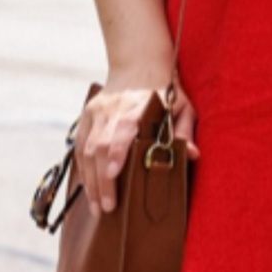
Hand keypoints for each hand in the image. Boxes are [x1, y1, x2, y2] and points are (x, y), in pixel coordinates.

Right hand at [73, 80, 199, 216]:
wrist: (138, 64)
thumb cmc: (165, 91)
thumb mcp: (182, 106)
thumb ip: (184, 130)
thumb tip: (192, 154)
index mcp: (137, 107)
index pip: (122, 132)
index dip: (117, 154)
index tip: (114, 176)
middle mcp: (113, 110)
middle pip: (101, 147)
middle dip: (102, 180)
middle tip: (107, 208)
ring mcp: (97, 113)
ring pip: (87, 150)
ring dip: (90, 181)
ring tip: (97, 208)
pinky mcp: (87, 116)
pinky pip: (79, 146)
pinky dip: (82, 169)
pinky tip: (87, 189)